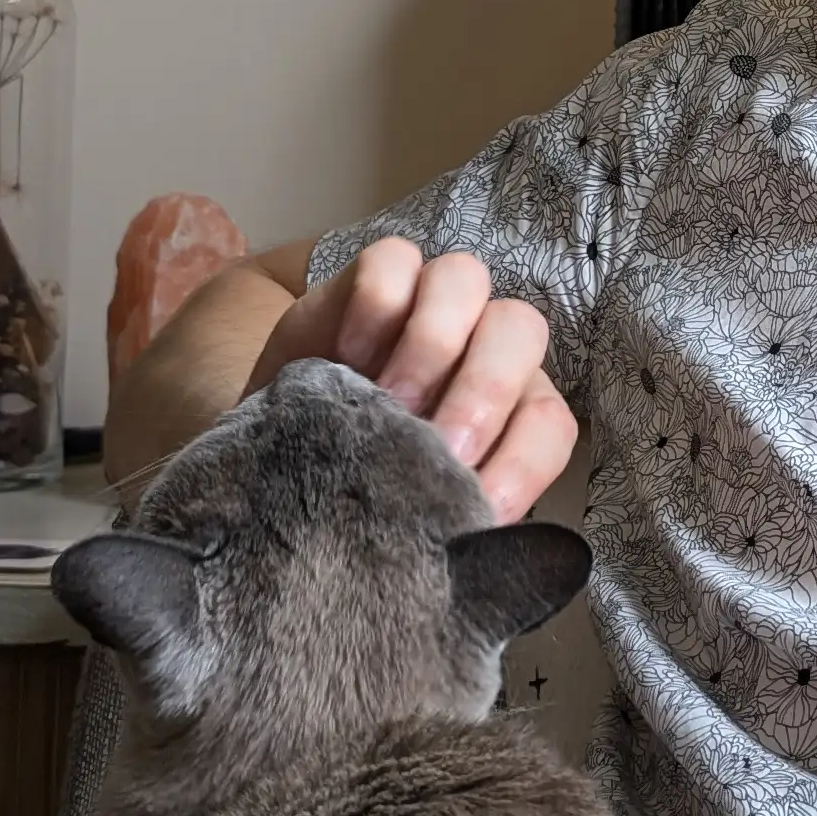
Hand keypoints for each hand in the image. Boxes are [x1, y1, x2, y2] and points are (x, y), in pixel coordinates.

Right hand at [244, 238, 576, 524]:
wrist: (267, 457)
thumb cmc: (351, 496)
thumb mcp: (402, 524)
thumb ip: (444, 530)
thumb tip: (475, 553)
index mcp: (506, 417)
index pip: (549, 422)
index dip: (526, 462)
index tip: (480, 508)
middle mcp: (476, 351)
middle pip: (519, 331)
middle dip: (484, 389)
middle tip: (436, 446)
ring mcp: (425, 308)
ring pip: (464, 279)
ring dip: (432, 343)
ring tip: (387, 402)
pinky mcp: (369, 282)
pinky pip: (391, 261)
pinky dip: (375, 306)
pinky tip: (345, 358)